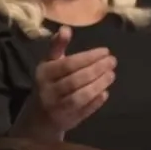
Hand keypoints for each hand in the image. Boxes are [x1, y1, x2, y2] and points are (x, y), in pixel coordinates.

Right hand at [12, 26, 115, 140]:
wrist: (38, 117)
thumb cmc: (48, 83)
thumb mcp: (49, 64)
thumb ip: (58, 46)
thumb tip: (66, 28)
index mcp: (44, 73)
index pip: (68, 64)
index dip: (88, 58)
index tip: (106, 51)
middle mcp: (49, 91)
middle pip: (75, 80)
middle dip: (96, 70)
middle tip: (113, 61)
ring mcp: (58, 108)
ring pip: (79, 97)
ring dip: (98, 85)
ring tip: (112, 75)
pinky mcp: (67, 121)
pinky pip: (83, 111)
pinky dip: (95, 103)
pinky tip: (105, 93)